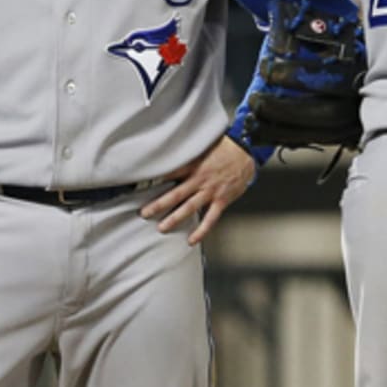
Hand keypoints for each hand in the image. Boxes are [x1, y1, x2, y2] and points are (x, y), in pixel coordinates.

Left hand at [139, 135, 255, 245]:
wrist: (247, 152)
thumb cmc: (224, 148)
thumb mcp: (202, 146)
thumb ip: (187, 155)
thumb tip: (169, 154)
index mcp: (193, 165)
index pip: (170, 172)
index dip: (154, 180)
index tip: (139, 186)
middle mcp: (200, 179)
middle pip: (175, 194)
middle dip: (159, 204)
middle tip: (144, 213)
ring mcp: (211, 191)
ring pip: (190, 208)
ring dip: (175, 218)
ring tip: (161, 228)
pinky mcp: (222, 200)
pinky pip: (210, 218)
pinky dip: (201, 230)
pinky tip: (191, 240)